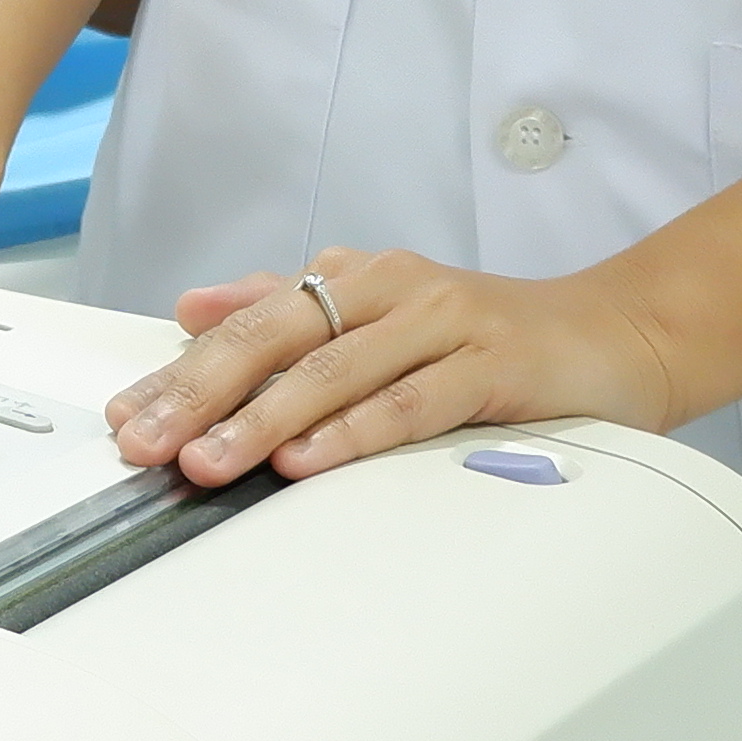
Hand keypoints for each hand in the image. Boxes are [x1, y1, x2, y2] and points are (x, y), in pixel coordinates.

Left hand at [109, 249, 685, 489]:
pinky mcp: (491, 364)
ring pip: (333, 371)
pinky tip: (308, 459)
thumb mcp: (379, 313)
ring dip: (262, 420)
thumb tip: (191, 306)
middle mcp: (390, 289)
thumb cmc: (489, 337)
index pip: (248, 323)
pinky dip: (354, 430)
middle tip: (145, 443)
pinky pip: (411, 401)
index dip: (181, 372)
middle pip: (276, 339)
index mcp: (353, 278)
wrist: (615, 334)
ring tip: (207, 462)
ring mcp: (442, 322)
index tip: (125, 417)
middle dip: (200, 394)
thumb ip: (285, 307)